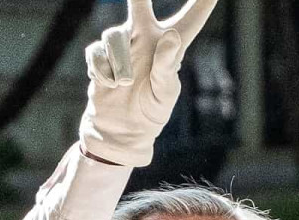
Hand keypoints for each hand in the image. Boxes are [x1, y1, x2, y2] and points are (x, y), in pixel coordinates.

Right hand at [78, 0, 221, 166]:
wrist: (122, 129)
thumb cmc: (152, 110)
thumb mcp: (165, 91)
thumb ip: (167, 64)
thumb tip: (170, 36)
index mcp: (170, 47)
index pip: (190, 20)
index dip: (202, 3)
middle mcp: (145, 39)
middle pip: (140, 5)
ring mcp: (122, 46)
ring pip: (113, 35)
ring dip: (118, 61)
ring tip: (124, 82)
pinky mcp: (101, 56)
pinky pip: (96, 52)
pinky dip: (102, 70)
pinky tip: (109, 85)